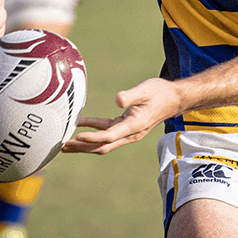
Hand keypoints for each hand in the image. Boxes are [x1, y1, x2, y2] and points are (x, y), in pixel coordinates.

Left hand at [61, 77, 182, 154]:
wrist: (174, 99)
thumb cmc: (160, 93)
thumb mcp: (145, 90)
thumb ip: (130, 95)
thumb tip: (117, 99)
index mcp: (134, 125)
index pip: (109, 135)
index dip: (92, 137)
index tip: (77, 136)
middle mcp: (130, 133)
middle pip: (102, 146)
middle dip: (83, 148)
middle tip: (63, 147)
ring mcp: (128, 132)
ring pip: (103, 142)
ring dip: (85, 144)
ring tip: (66, 144)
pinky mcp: (126, 127)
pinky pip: (107, 132)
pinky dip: (93, 130)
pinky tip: (80, 125)